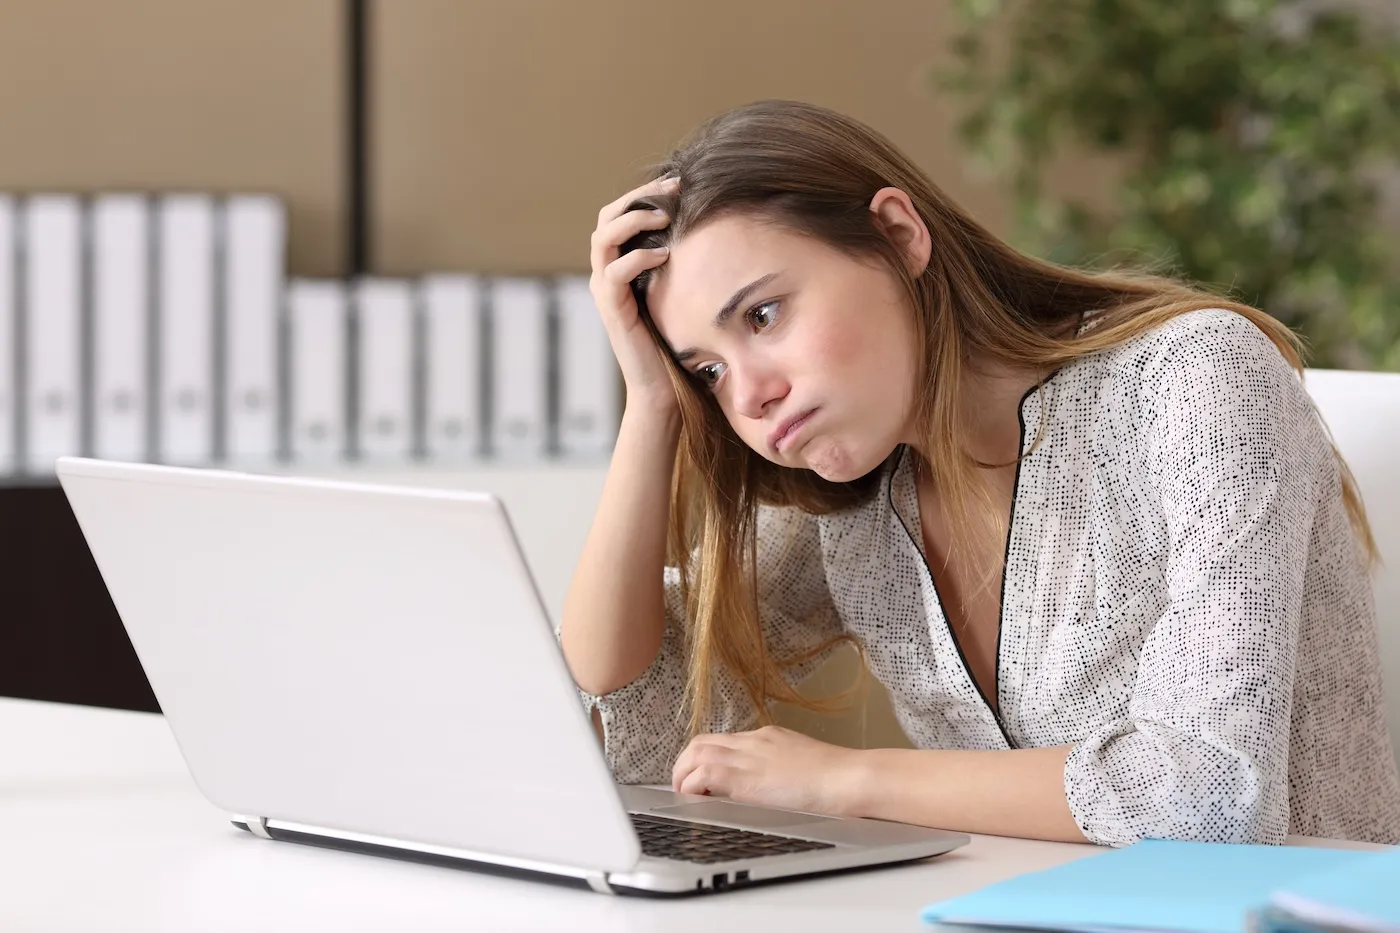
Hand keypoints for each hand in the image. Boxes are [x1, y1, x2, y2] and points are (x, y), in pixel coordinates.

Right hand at [589, 175, 679, 411]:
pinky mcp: (612, 310)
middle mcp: (606, 273)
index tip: (679, 182)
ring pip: (603, 238)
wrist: (663, 386)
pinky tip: (664, 254)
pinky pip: (614, 272)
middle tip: (673, 188)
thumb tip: (713, 228)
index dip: (644, 193)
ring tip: (665, 215)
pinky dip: (637, 257)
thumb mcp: (682, 290)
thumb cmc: (677, 340)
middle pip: (606, 217)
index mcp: (621, 264)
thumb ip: (683, 262)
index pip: (619, 214)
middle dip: (638, 196)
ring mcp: (605, 291)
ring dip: (633, 219)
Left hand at [671, 725, 864, 816]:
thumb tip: (771, 785)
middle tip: (682, 786)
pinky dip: (693, 786)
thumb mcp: (802, 763)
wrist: (850, 778)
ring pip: (696, 753)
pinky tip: (696, 801)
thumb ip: (779, 769)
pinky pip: (705, 775)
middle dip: (684, 764)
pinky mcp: (747, 779)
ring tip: (683, 795)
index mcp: (766, 737)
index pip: (723, 741)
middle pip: (702, 742)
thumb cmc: (837, 778)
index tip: (700, 777)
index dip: (704, 758)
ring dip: (683, 774)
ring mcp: (749, 757)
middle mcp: (753, 742)